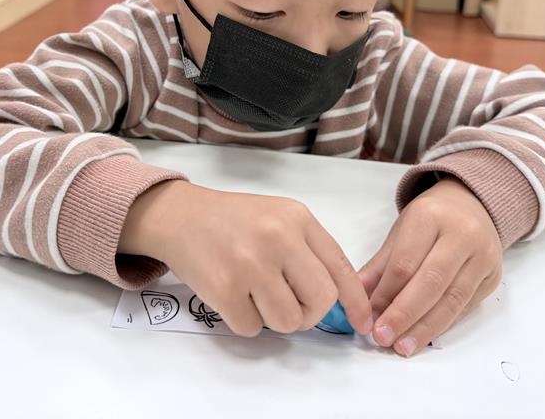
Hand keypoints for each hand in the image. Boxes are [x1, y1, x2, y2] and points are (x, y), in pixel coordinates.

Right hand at [121, 181, 372, 336]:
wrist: (180, 215)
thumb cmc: (234, 221)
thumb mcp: (279, 219)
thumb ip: (309, 251)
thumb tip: (341, 301)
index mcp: (297, 218)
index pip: (341, 267)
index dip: (356, 301)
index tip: (364, 323)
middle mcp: (278, 238)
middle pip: (321, 300)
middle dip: (309, 312)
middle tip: (290, 304)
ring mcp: (250, 264)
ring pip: (288, 321)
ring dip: (275, 318)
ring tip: (256, 294)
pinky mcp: (223, 289)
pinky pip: (252, 329)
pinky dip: (245, 321)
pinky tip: (233, 296)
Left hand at [359, 177, 501, 356]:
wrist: (471, 206)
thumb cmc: (430, 220)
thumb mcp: (400, 233)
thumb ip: (378, 268)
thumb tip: (356, 302)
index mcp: (430, 216)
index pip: (405, 263)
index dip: (386, 294)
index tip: (369, 318)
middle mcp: (461, 234)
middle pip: (431, 282)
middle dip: (404, 315)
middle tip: (383, 338)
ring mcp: (482, 257)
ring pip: (452, 300)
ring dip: (425, 328)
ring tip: (402, 346)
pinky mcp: (492, 278)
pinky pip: (465, 307)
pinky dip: (442, 324)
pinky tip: (424, 336)